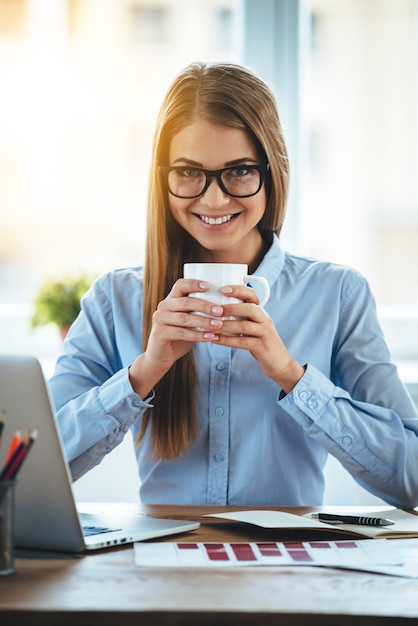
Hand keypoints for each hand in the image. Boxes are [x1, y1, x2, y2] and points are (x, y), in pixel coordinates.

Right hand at [128, 278, 224, 396]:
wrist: (161, 356)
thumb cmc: (180, 336)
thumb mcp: (190, 321)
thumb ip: (200, 313)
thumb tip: (226, 307)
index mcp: (171, 299)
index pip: (180, 285)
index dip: (194, 284)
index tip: (209, 286)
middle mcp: (163, 306)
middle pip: (185, 302)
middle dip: (204, 306)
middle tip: (220, 311)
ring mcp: (160, 319)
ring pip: (184, 318)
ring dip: (203, 321)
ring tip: (218, 325)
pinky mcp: (159, 333)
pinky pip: (181, 333)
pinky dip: (197, 335)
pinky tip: (210, 337)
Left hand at [214, 285, 304, 393]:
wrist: (280, 364)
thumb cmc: (261, 343)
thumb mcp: (253, 327)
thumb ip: (240, 318)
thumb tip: (216, 311)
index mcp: (261, 313)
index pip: (252, 295)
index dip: (239, 290)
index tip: (223, 289)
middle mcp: (265, 320)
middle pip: (249, 308)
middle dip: (230, 308)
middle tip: (214, 310)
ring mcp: (265, 333)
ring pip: (245, 325)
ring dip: (226, 325)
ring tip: (211, 326)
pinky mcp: (263, 347)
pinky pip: (243, 342)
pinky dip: (227, 341)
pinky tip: (215, 340)